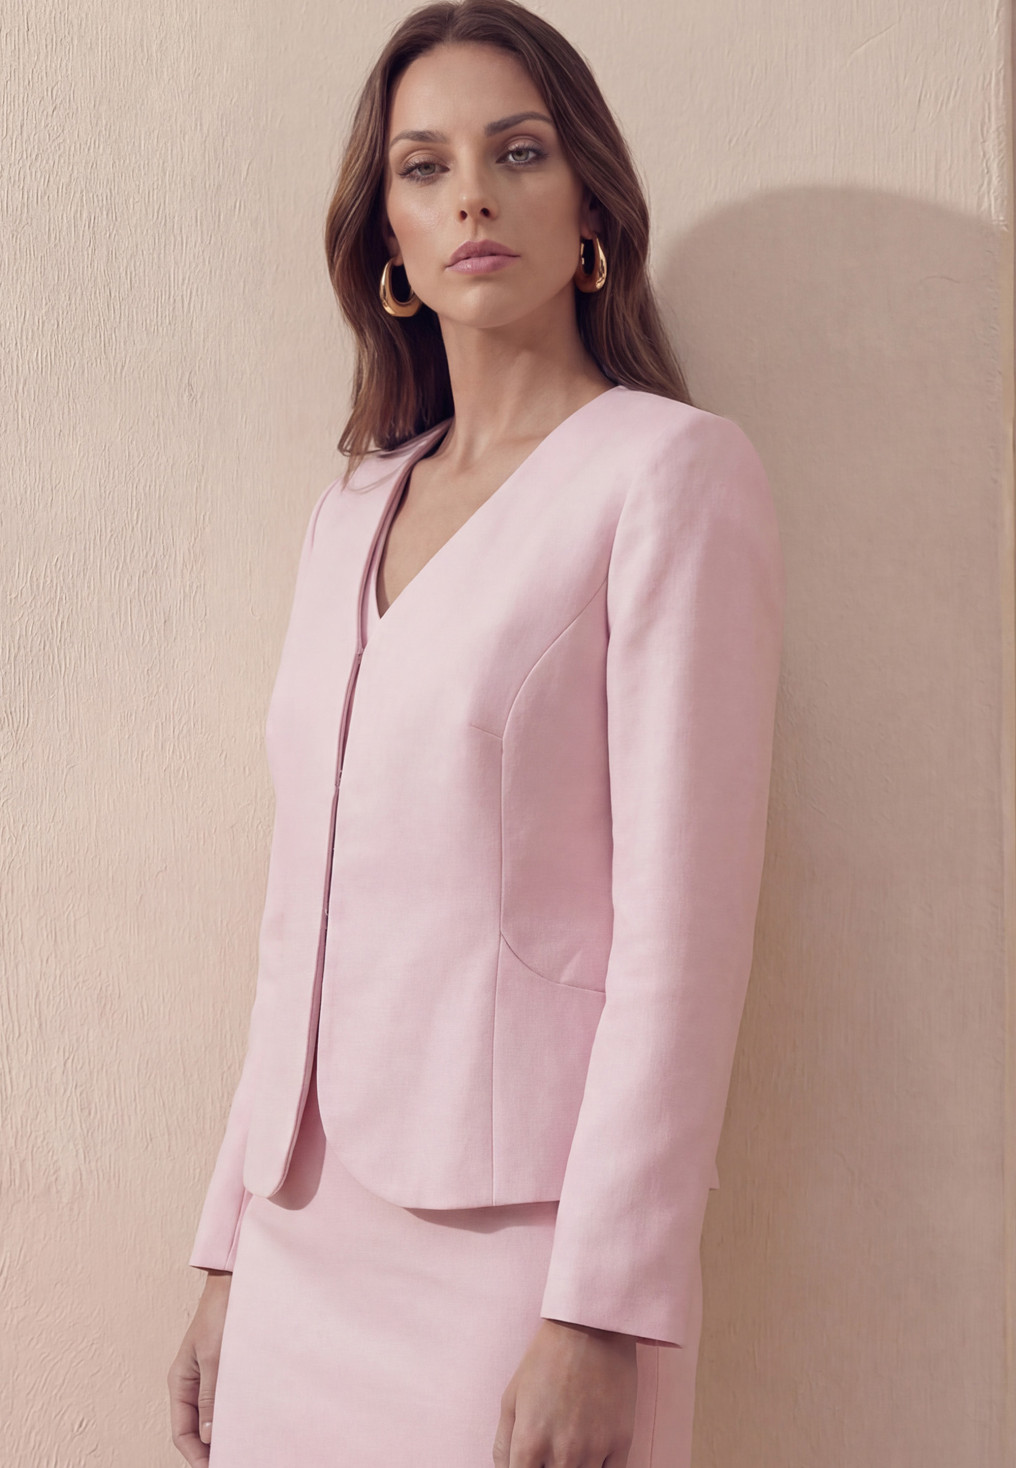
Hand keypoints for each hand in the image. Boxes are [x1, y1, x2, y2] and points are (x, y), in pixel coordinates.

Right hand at [167, 1271, 231, 1463]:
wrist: (236, 1282)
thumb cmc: (221, 1312)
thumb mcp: (214, 1356)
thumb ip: (210, 1395)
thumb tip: (208, 1436)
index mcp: (181, 1382)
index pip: (182, 1432)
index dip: (195, 1456)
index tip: (214, 1467)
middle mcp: (193, 1384)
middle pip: (197, 1429)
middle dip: (210, 1449)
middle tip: (235, 1458)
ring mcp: (210, 1377)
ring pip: (214, 1417)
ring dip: (224, 1433)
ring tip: (244, 1447)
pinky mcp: (227, 1369)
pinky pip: (228, 1400)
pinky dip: (236, 1415)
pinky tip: (251, 1423)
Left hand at [493, 1318, 637, 1466]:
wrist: (589, 1328)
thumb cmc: (546, 1359)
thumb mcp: (511, 1398)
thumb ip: (504, 1446)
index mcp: (529, 1444)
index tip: (533, 1462)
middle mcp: (562, 1454)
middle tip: (552, 1449)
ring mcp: (594, 1450)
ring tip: (571, 1443)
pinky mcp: (621, 1442)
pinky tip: (592, 1453)